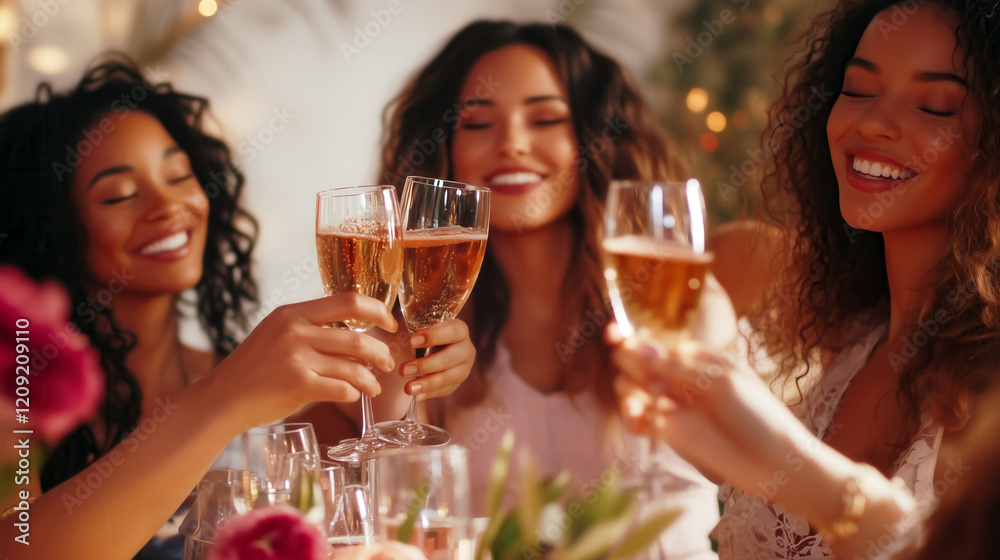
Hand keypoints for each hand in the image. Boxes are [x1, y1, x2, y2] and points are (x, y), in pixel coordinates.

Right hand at [202, 292, 398, 428]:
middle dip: (381, 353)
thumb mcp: (279, 334)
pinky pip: (342, 388)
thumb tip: (362, 339)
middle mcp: (295, 331)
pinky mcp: (298, 385)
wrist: (222, 398)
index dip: (377, 311)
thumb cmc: (255, 369)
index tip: (389, 324)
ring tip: (373, 386)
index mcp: (293, 313)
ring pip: (354, 366)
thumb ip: (313, 331)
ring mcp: (296, 357)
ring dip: (370, 379)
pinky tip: (354, 395)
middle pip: (358, 337)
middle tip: (389, 363)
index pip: (349, 301)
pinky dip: (353, 393)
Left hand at [398, 318, 474, 399]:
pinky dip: (429, 393)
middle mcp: (466, 349)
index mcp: (460, 331)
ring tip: (408, 388)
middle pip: (449, 358)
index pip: (452, 331)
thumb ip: (416, 327)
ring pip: (447, 378)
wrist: (441, 346)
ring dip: (426, 383)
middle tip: (403, 370)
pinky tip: (416, 394)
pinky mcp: (458, 382)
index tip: (410, 341)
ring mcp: (464, 368)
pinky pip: (445, 390)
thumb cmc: (430, 334)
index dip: (433, 336)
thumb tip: (399, 334)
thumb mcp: (426, 325)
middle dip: (424, 365)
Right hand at [611, 334, 810, 484]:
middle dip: (629, 365)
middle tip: (631, 373)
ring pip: (634, 390)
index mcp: (697, 358)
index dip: (634, 339)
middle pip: (639, 364)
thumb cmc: (757, 414)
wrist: (773, 463)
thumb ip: (677, 365)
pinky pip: (639, 420)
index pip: (658, 343)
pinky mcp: (669, 432)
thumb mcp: (721, 381)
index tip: (612, 335)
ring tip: (637, 404)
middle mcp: (681, 379)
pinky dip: (632, 417)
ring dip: (628, 392)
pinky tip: (638, 417)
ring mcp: (673, 405)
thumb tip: (637, 347)